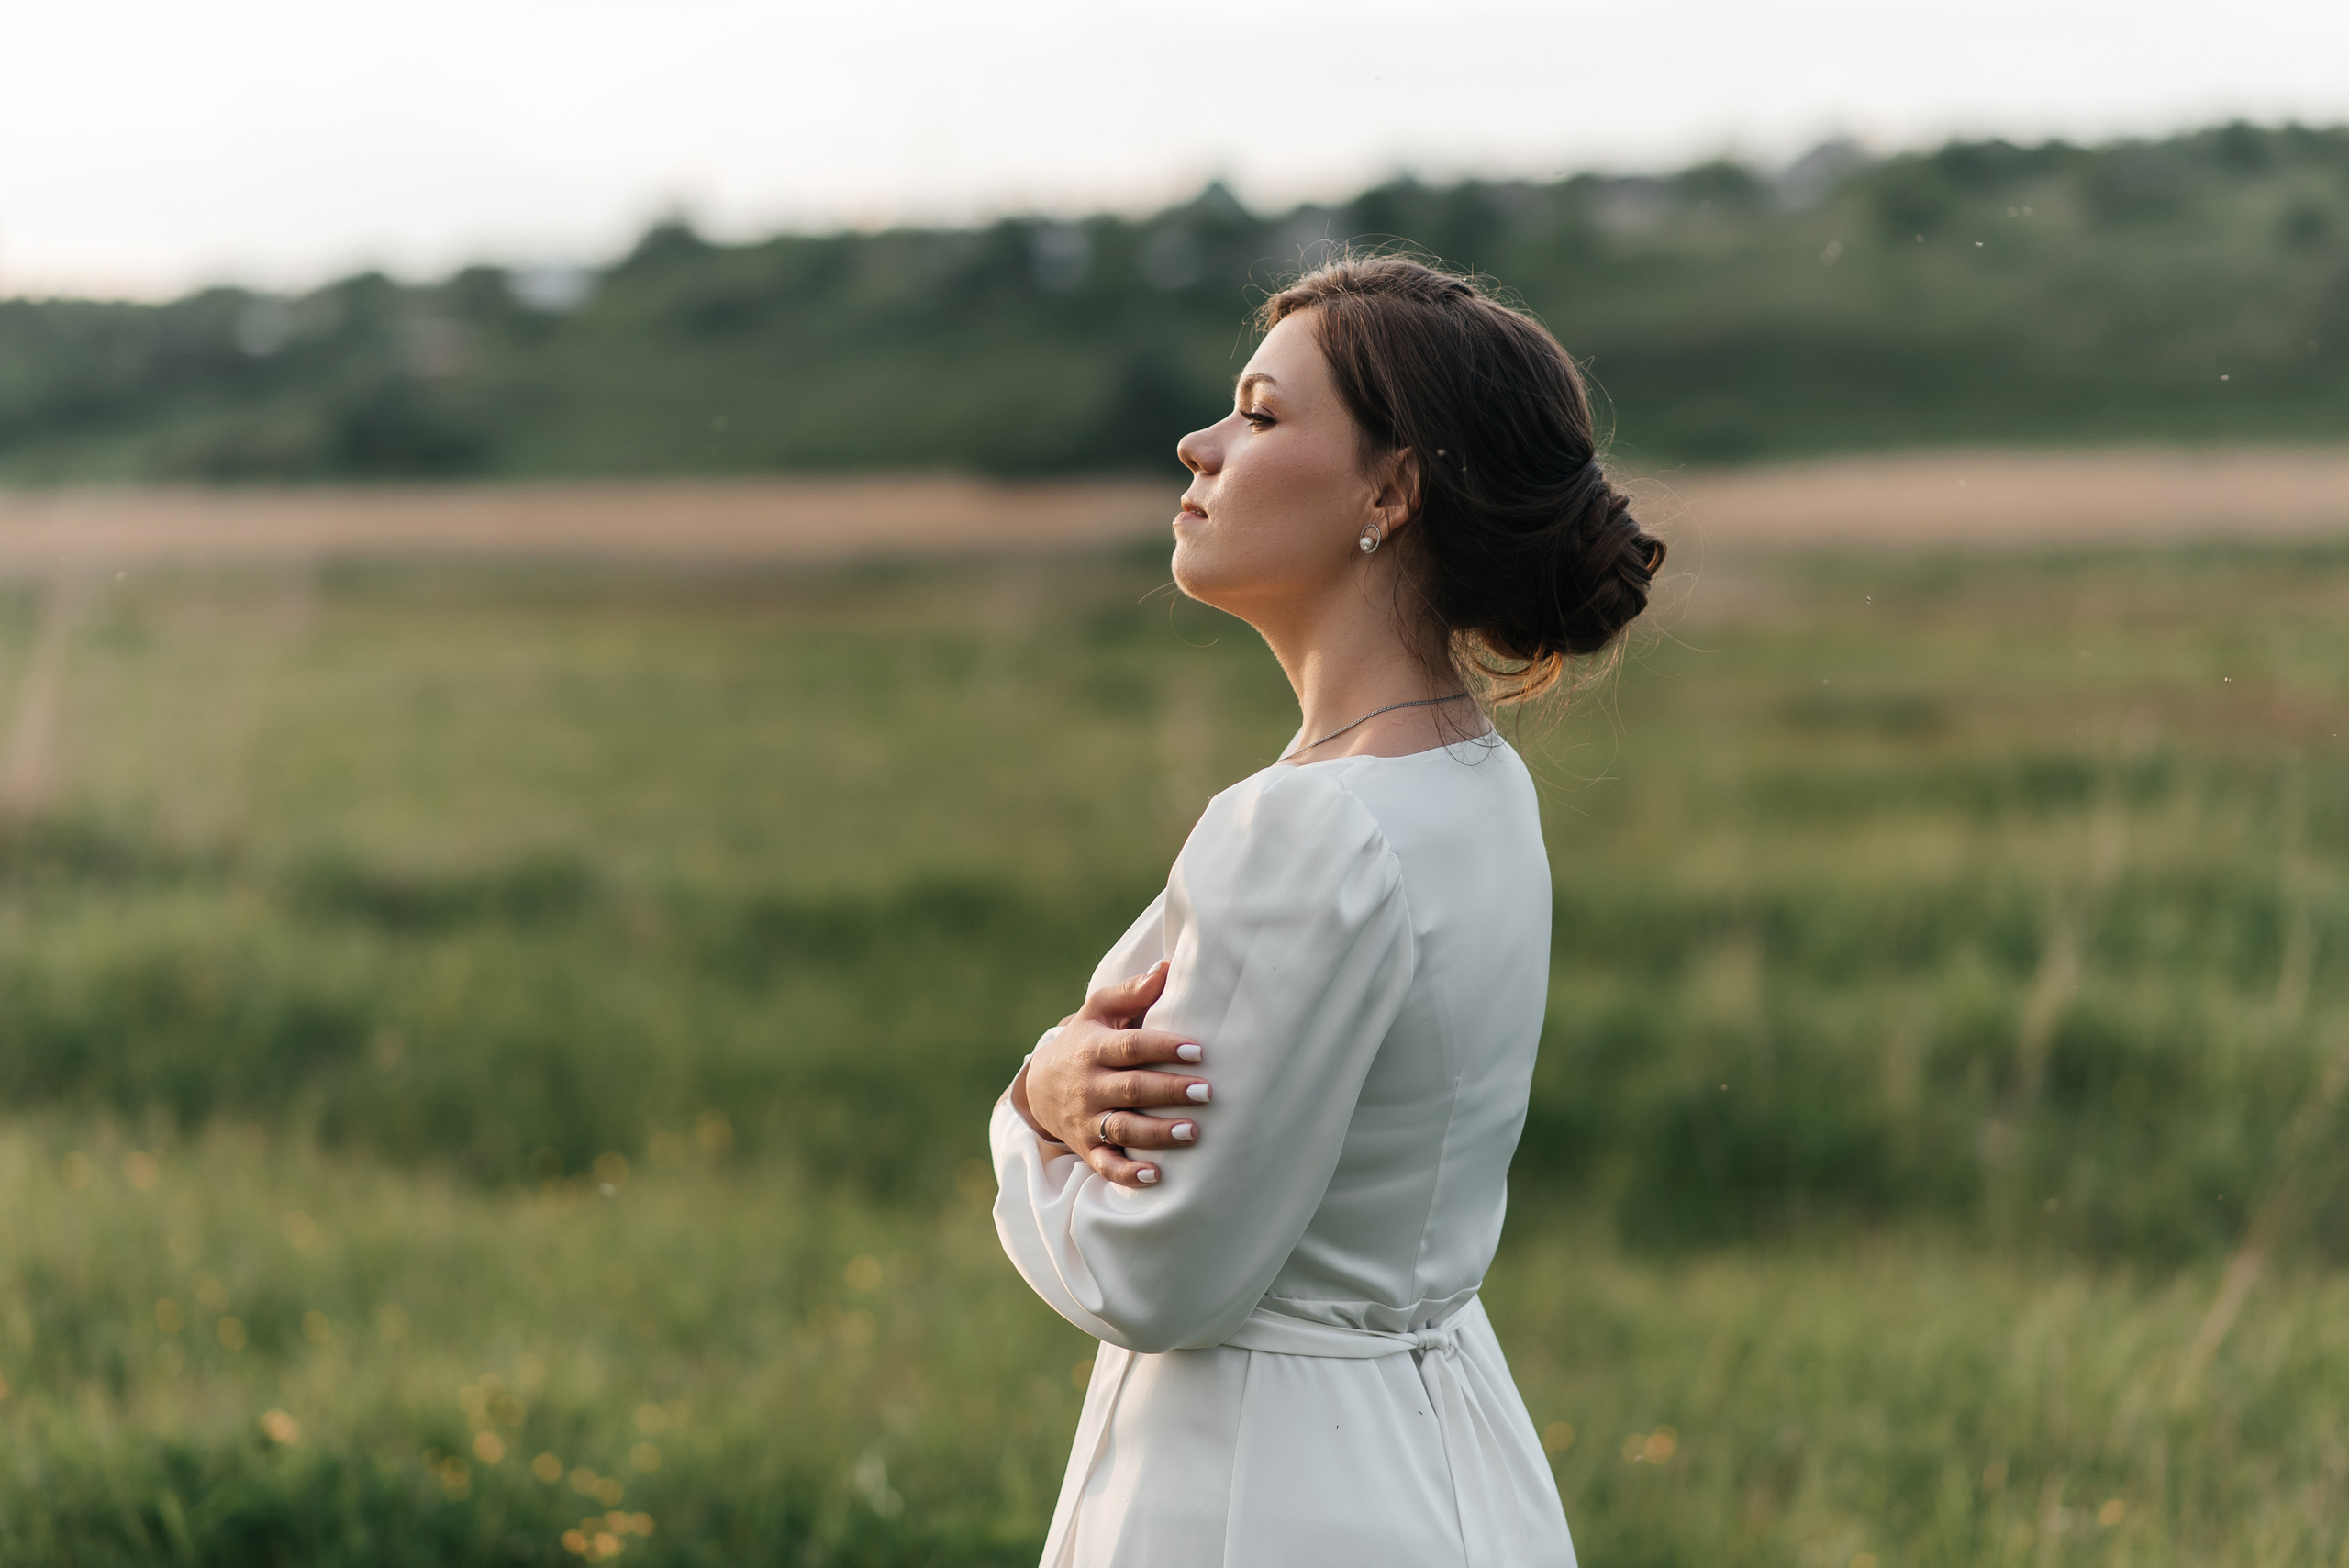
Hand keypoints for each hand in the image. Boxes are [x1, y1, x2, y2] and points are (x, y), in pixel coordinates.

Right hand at [1013, 961, 1210, 1188]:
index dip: (1163, 1047)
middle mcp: (1089, 1085)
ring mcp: (1086, 1119)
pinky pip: (1106, 1165)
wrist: (1039, 1086)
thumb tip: (1166, 968)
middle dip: (1170, 1091)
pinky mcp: (1087, 1148)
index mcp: (1094, 1048)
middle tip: (1208, 1091)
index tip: (1198, 1050)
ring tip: (1193, 1132)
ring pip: (1123, 1128)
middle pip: (1132, 1088)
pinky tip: (1156, 1176)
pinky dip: (1128, 1173)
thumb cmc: (1085, 1041)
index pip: (1131, 1047)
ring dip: (1158, 1133)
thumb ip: (1132, 993)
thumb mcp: (1098, 1011)